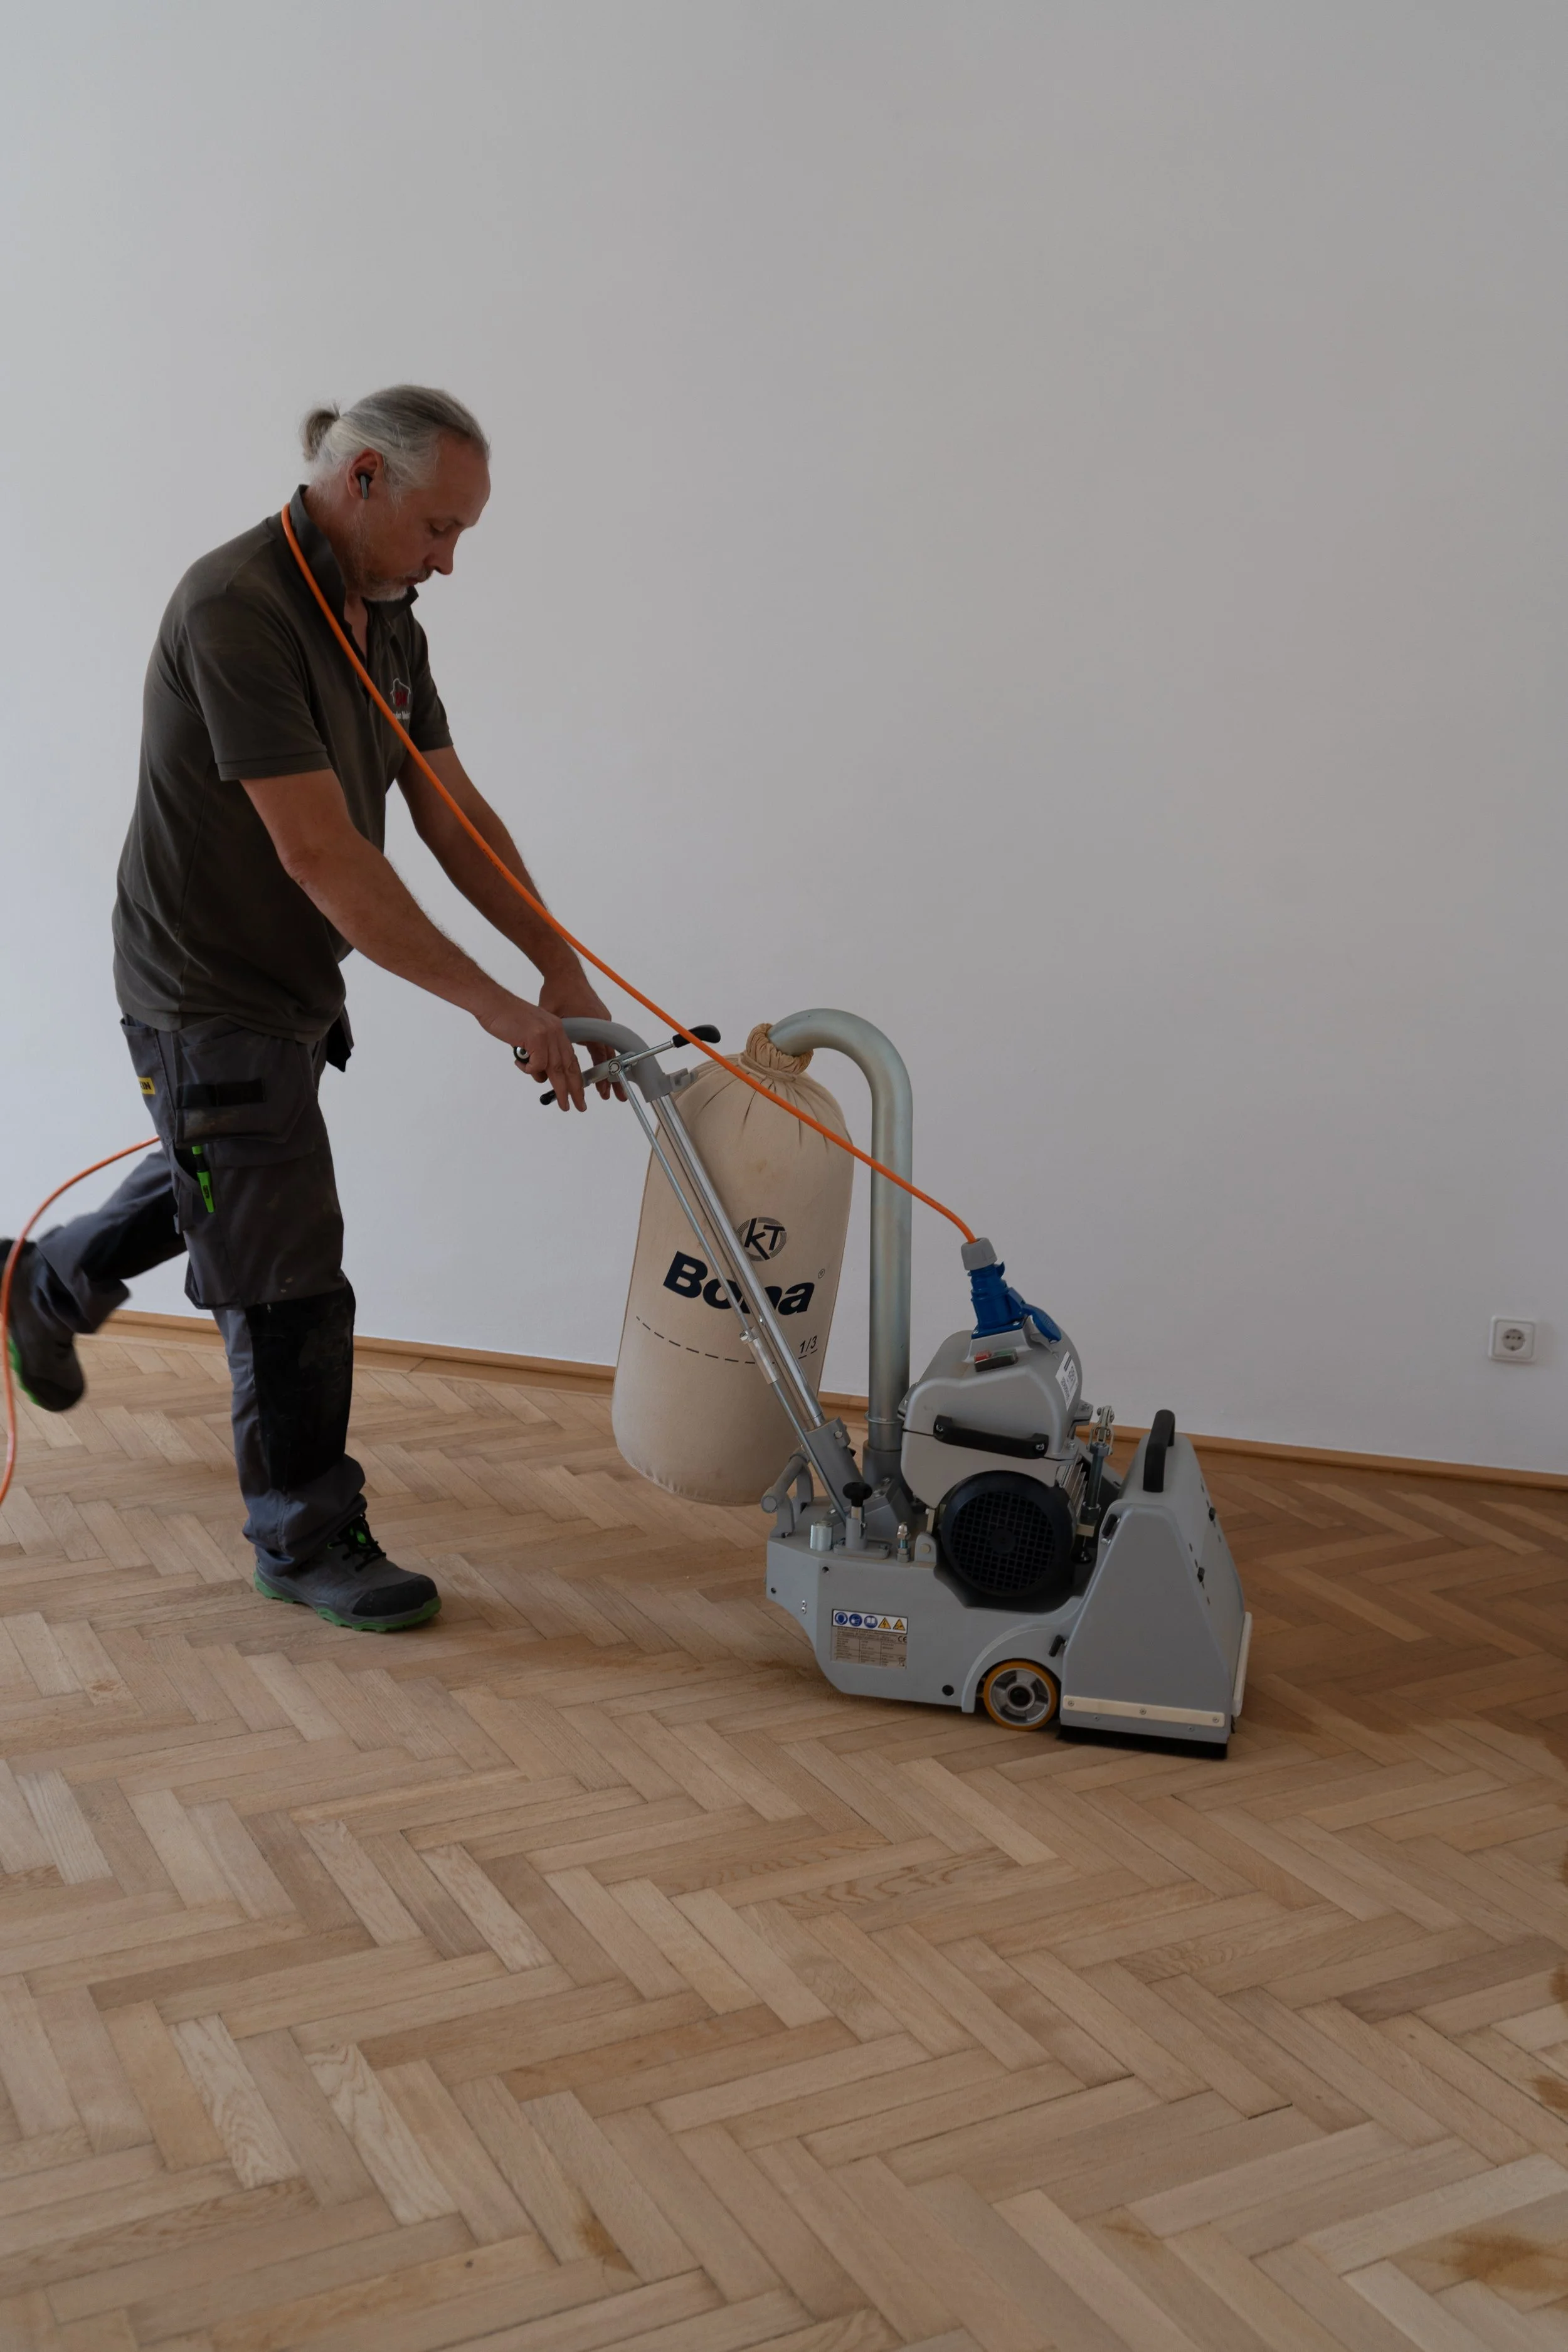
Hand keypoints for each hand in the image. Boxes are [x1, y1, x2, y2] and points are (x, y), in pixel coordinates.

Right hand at [481, 994, 585, 1111]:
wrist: (493, 1003)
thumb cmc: (506, 1019)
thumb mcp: (529, 1037)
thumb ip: (539, 1054)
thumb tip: (542, 1075)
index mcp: (557, 1030)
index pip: (571, 1058)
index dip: (576, 1077)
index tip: (579, 1092)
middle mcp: (556, 1031)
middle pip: (569, 1066)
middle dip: (575, 1089)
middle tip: (580, 1106)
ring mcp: (548, 1034)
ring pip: (556, 1069)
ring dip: (559, 1089)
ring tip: (562, 1103)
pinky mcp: (536, 1038)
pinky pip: (537, 1065)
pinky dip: (529, 1069)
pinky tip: (519, 1062)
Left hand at [540, 969, 624, 1099]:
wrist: (564, 971)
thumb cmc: (558, 990)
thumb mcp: (552, 1017)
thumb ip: (550, 1039)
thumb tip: (541, 1059)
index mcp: (594, 1026)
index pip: (603, 1058)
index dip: (604, 1077)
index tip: (605, 1092)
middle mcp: (602, 1024)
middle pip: (609, 1057)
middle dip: (610, 1078)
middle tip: (614, 1097)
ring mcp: (601, 1021)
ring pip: (604, 1050)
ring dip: (604, 1067)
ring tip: (605, 1085)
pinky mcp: (597, 1017)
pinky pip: (600, 1040)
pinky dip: (599, 1054)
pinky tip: (596, 1064)